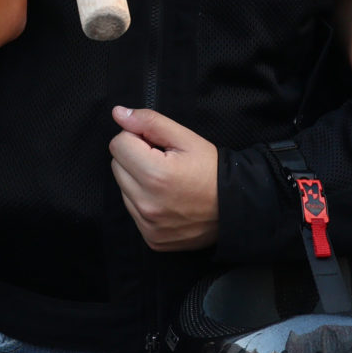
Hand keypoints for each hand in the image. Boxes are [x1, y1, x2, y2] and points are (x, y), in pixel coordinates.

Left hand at [107, 106, 219, 250]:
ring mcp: (148, 225)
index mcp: (155, 175)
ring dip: (138, 181)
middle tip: (163, 162)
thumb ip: (149, 122)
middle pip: (117, 166)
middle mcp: (147, 204)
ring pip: (123, 189)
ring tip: (167, 182)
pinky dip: (144, 202)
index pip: (118, 144)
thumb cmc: (212, 170)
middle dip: (135, 158)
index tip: (156, 144)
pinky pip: (133, 211)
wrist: (235, 208)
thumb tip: (118, 113)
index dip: (137, 138)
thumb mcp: (186, 138)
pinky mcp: (151, 238)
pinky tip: (167, 200)